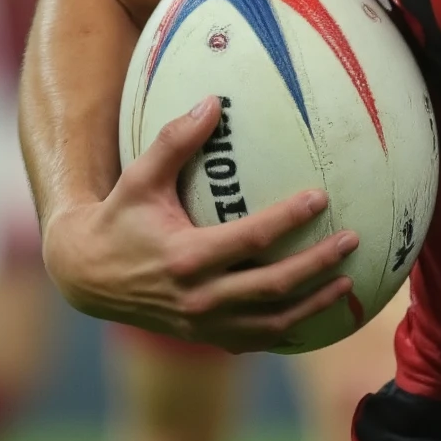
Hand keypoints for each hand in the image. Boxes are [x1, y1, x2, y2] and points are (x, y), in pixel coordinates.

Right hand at [42, 98, 358, 352]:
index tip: (321, 198)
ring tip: (348, 279)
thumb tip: (212, 102)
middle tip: (351, 240)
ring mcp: (207, 324)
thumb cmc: (119, 219)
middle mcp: (201, 297)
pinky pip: (260, 339)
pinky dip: (292, 328)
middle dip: (318, 264)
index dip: (290, 219)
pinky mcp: (209, 338)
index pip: (252, 238)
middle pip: (274, 285)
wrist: (89, 276)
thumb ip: (174, 141)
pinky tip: (318, 311)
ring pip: (274, 320)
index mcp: (187, 257)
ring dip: (315, 301)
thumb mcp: (139, 178)